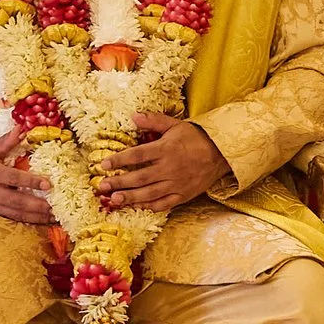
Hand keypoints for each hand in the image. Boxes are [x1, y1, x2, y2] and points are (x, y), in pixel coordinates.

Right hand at [0, 129, 56, 223]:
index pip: (14, 179)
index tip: (48, 184)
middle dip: (38, 207)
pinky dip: (26, 221)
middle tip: (56, 208)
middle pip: (17, 202)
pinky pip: (11, 218)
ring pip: (16, 214)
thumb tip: (22, 128)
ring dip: (36, 217)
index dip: (32, 182)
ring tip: (54, 218)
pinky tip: (40, 221)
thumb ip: (6, 141)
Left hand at [95, 112, 224, 211]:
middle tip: (101, 186)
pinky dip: (150, 206)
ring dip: (130, 197)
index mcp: (166, 149)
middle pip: (139, 177)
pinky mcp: (183, 195)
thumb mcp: (175, 125)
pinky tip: (137, 206)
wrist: (222, 153)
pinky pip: (164, 204)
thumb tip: (133, 116)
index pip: (137, 155)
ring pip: (149, 193)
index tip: (104, 165)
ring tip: (114, 200)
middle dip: (119, 182)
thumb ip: (154, 121)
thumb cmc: (196, 137)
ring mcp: (177, 183)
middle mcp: (170, 168)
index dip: (119, 160)